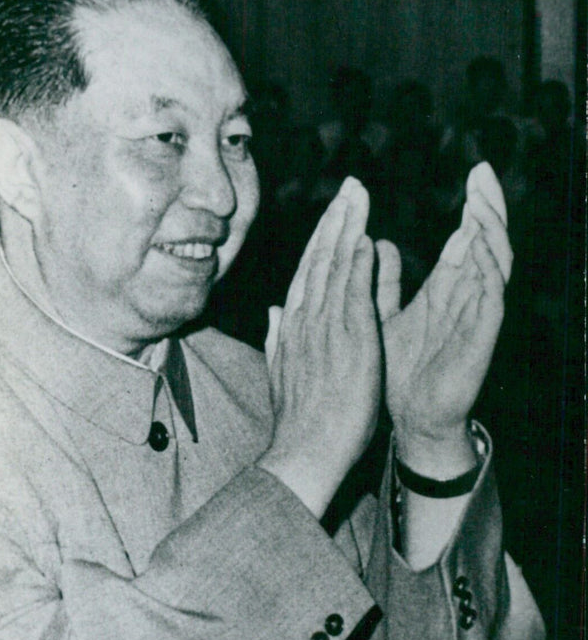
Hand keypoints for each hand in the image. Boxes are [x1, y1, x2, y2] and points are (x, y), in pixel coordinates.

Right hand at [259, 177, 380, 518]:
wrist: (304, 452)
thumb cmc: (299, 423)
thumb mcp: (282, 375)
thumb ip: (277, 340)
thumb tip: (274, 313)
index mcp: (293, 328)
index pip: (308, 274)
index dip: (322, 240)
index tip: (334, 214)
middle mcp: (305, 321)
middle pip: (319, 260)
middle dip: (335, 220)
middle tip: (350, 187)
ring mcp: (325, 328)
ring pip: (334, 267)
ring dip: (347, 228)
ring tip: (358, 196)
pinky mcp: (347, 340)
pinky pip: (352, 292)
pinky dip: (357, 262)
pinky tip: (366, 236)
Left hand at [376, 162, 510, 473]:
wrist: (411, 421)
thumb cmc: (401, 373)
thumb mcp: (384, 317)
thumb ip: (385, 283)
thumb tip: (380, 242)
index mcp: (448, 291)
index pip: (469, 238)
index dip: (475, 207)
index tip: (476, 170)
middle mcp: (467, 298)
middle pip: (488, 242)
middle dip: (489, 207)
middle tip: (484, 173)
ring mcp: (476, 317)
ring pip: (495, 264)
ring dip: (490, 231)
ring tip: (481, 201)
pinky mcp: (479, 339)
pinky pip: (490, 299)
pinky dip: (486, 272)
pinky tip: (476, 247)